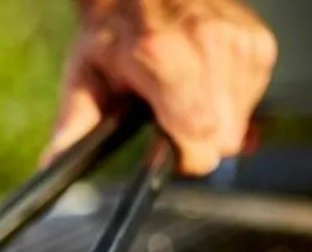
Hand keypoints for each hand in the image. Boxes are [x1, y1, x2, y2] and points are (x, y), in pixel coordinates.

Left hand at [43, 0, 277, 174]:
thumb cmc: (114, 28)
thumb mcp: (85, 74)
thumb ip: (74, 124)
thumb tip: (52, 164)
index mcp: (163, 57)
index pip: (199, 136)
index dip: (185, 158)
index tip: (168, 151)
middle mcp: (208, 46)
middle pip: (223, 138)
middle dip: (198, 143)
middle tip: (169, 119)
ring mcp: (238, 42)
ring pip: (239, 124)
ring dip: (215, 121)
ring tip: (184, 92)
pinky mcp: (258, 42)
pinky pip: (253, 99)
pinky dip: (231, 100)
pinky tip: (205, 81)